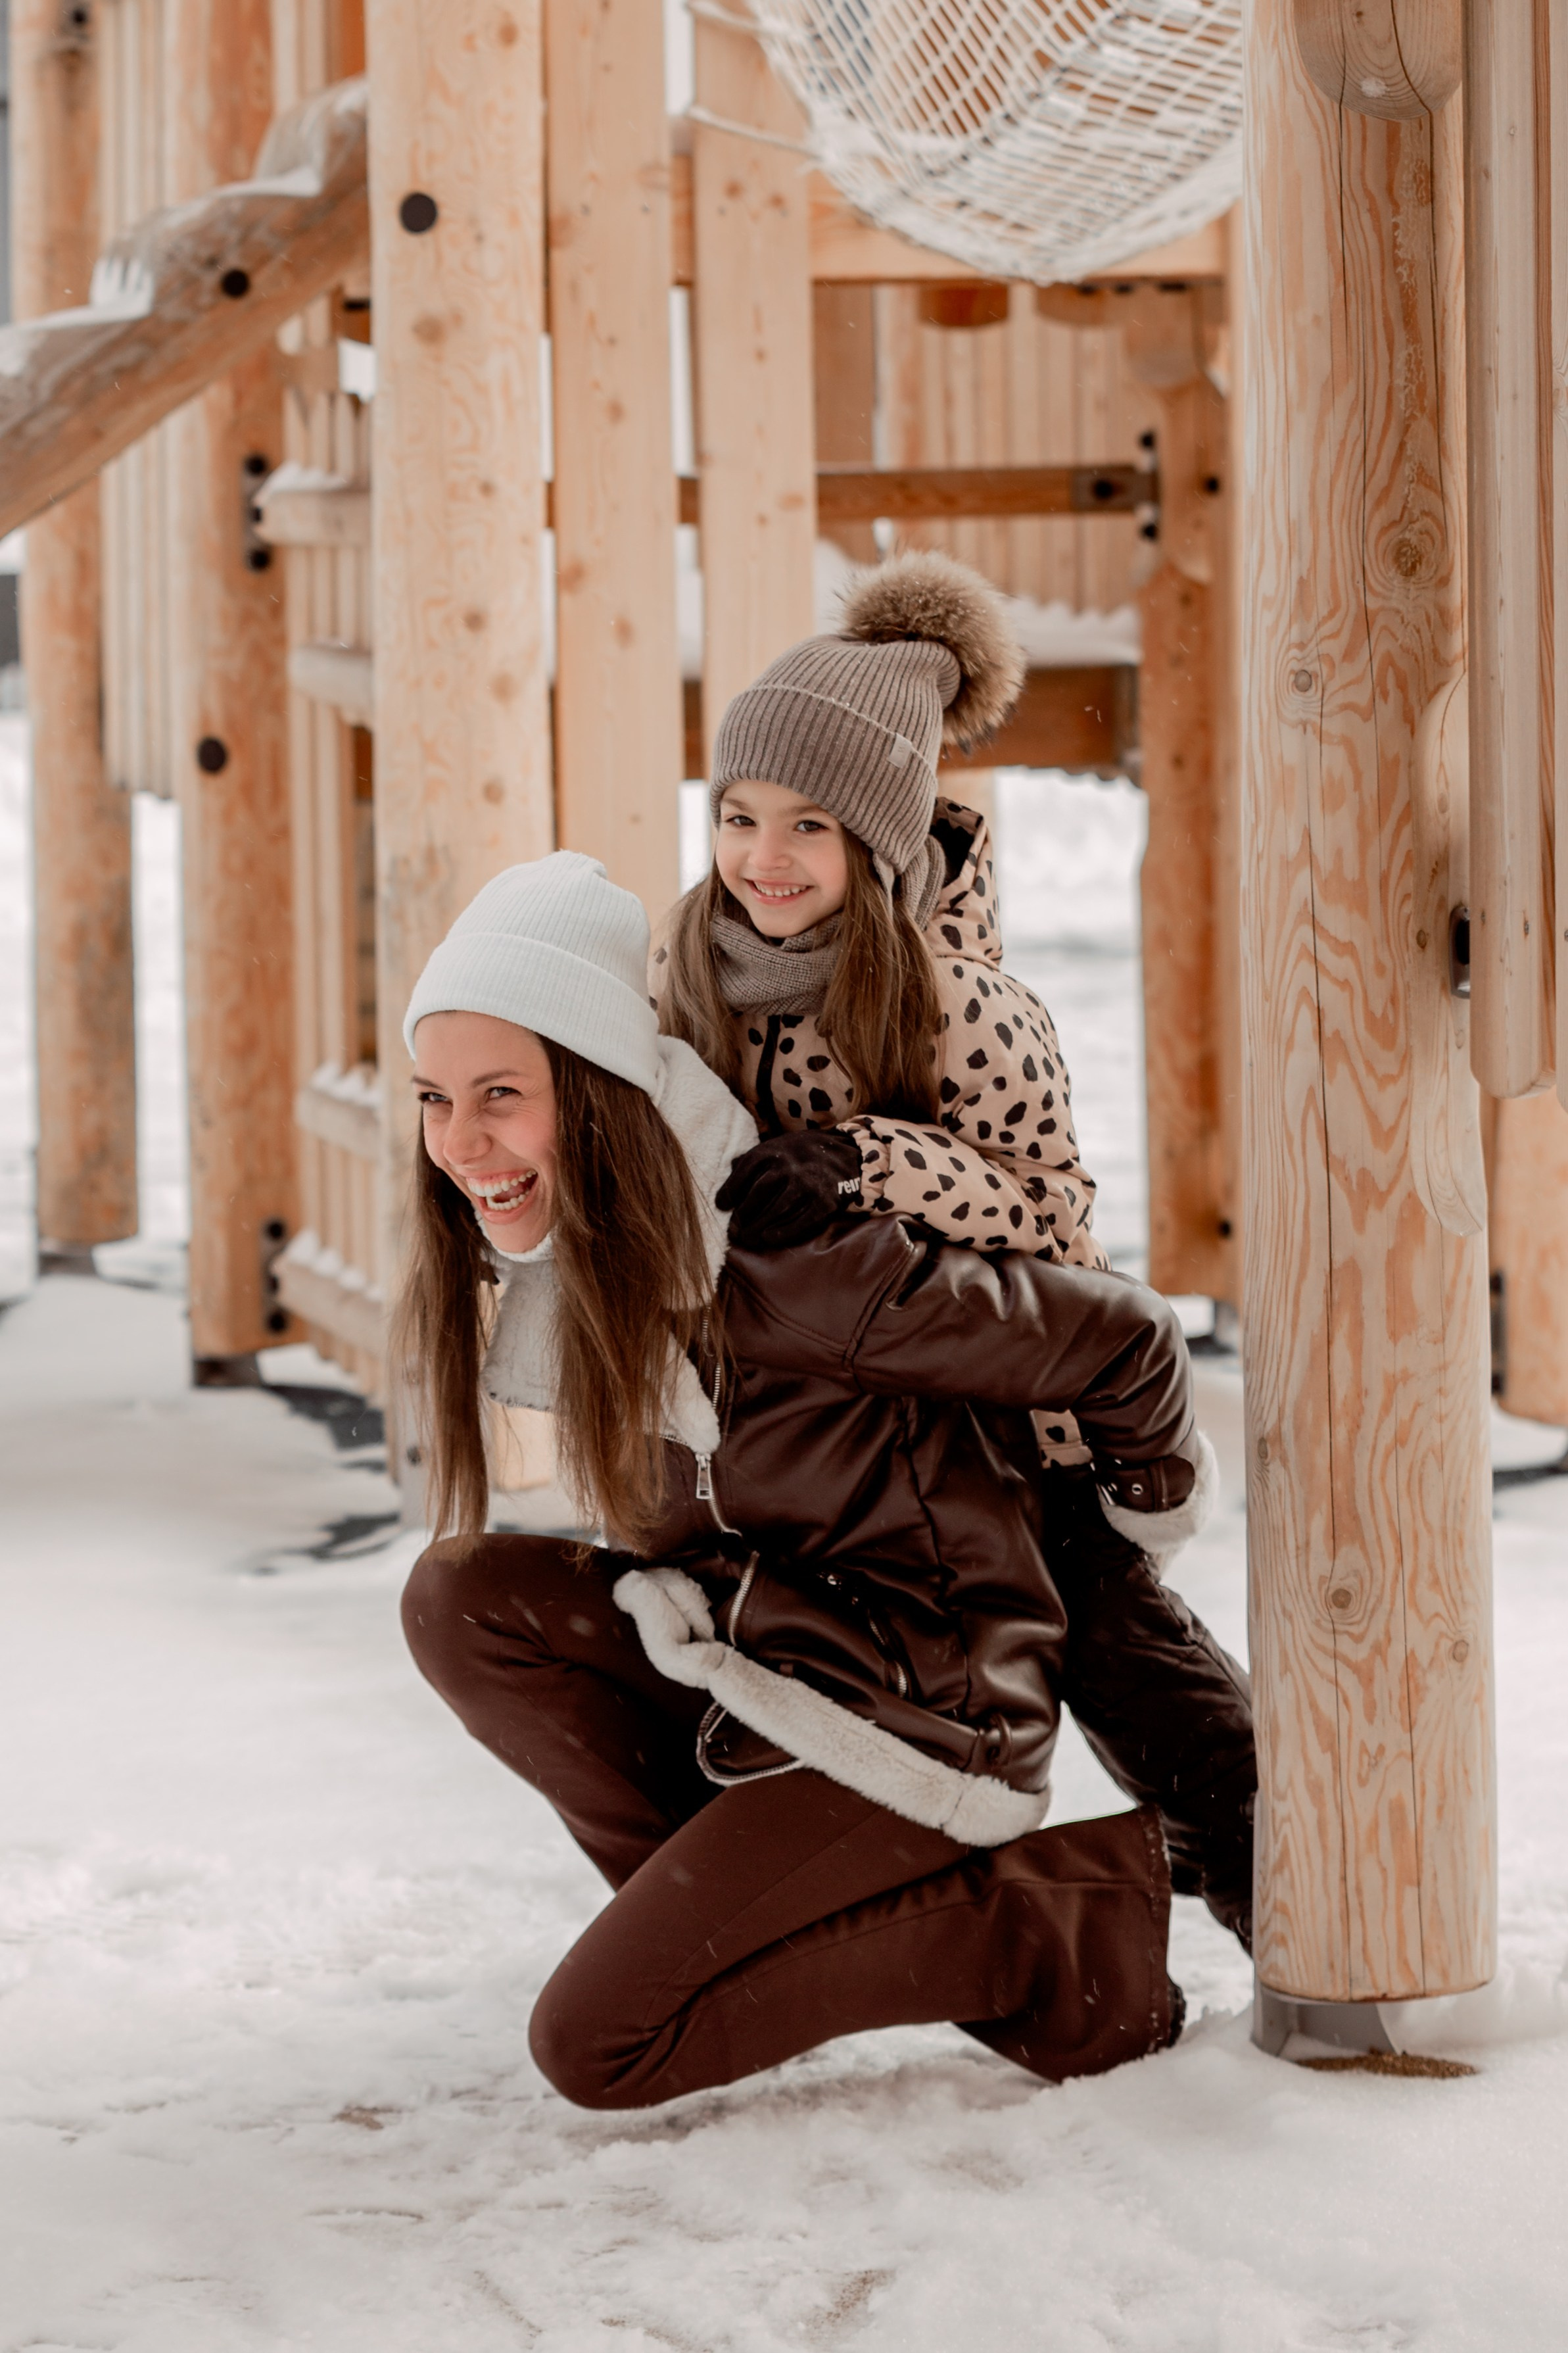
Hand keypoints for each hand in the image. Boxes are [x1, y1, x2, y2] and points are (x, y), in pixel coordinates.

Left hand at [715, 1129, 864, 1250]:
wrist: (848, 1153)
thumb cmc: (804, 1153)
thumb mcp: (780, 1145)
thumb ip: (755, 1157)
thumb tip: (729, 1168)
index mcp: (773, 1150)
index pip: (743, 1173)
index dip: (729, 1192)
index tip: (722, 1206)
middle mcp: (789, 1165)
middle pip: (757, 1195)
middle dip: (742, 1216)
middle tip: (734, 1231)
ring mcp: (808, 1184)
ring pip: (775, 1211)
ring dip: (758, 1228)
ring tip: (748, 1239)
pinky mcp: (824, 1202)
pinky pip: (800, 1221)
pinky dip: (782, 1232)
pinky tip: (769, 1238)